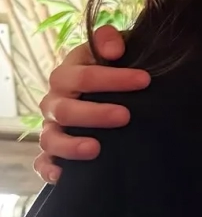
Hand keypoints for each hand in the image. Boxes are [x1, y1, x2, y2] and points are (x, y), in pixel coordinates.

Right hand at [35, 25, 149, 183]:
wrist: (100, 90)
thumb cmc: (108, 69)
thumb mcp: (110, 49)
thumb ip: (109, 40)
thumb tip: (114, 51)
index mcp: (66, 74)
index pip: (84, 76)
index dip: (114, 78)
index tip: (145, 80)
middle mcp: (54, 101)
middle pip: (66, 110)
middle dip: (96, 114)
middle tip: (126, 116)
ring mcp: (51, 127)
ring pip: (51, 139)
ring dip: (71, 146)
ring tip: (96, 149)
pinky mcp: (51, 150)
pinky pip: (42, 163)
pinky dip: (49, 170)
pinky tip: (64, 176)